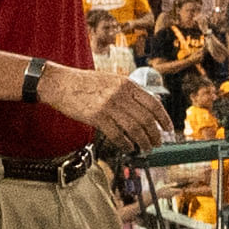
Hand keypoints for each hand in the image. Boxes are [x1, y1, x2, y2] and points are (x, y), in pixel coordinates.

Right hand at [38, 60, 168, 152]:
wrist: (59, 83)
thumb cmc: (85, 82)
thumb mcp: (112, 80)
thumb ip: (130, 91)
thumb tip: (149, 106)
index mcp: (127, 85)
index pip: (154, 104)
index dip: (164, 118)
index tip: (168, 128)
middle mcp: (120, 95)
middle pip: (146, 119)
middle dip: (155, 134)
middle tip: (158, 142)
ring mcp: (108, 106)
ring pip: (134, 129)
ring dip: (143, 141)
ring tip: (146, 147)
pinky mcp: (96, 117)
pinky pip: (117, 135)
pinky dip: (126, 143)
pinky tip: (129, 147)